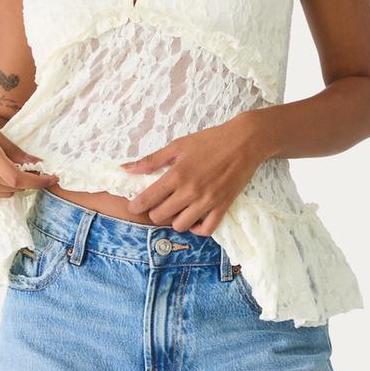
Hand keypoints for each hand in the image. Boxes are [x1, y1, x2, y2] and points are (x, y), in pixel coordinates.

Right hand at [0, 118, 58, 198]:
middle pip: (17, 186)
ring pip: (9, 191)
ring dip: (19, 183)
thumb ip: (14, 149)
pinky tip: (2, 174)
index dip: (39, 181)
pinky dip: (6, 187)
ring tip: (17, 169)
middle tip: (36, 168)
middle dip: (32, 179)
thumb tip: (35, 161)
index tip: (53, 177)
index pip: (20, 178)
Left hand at [119, 115, 263, 235]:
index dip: (135, 206)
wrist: (244, 142)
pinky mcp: (223, 206)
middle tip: (158, 204)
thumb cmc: (210, 141)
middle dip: (154, 212)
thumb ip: (151, 160)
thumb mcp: (178, 145)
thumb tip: (126, 169)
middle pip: (161, 216)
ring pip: (181, 226)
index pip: (147, 199)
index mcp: (176, 174)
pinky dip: (197, 229)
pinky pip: (206, 230)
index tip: (133, 206)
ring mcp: (208, 201)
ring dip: (174, 221)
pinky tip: (194, 219)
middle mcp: (190, 191)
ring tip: (176, 210)